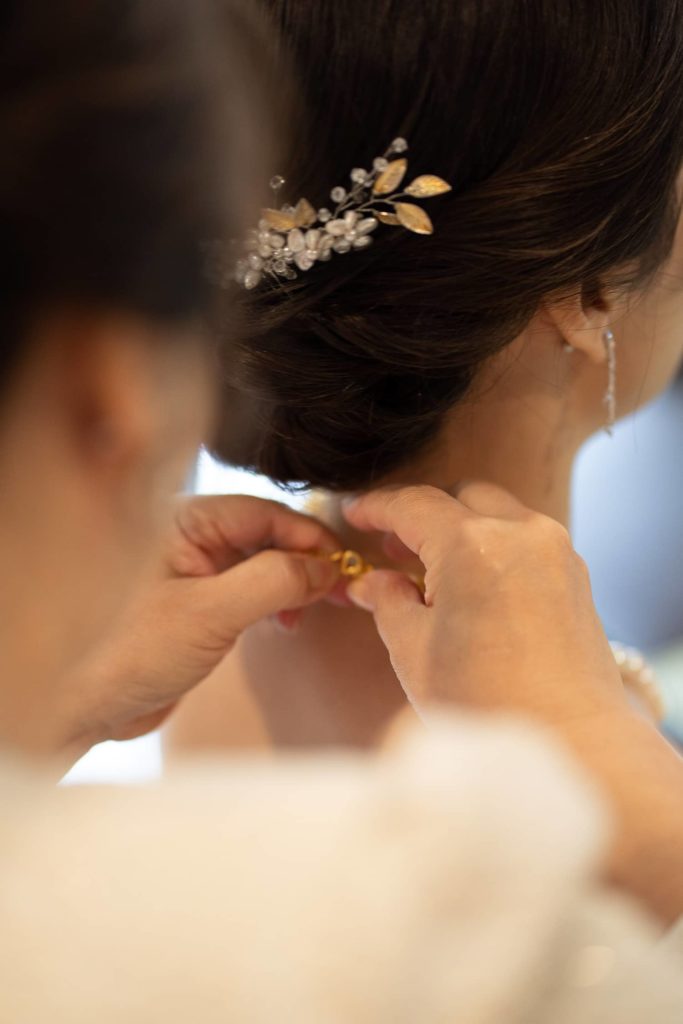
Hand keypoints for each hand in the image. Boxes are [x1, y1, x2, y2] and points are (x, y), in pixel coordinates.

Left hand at [66, 495, 339, 756]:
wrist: (90, 707)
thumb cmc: (130, 653)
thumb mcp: (210, 614)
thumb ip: (272, 581)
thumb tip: (326, 567)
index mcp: (182, 519)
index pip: (263, 512)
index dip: (309, 537)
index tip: (344, 565)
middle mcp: (188, 534)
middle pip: (267, 533)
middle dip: (306, 560)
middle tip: (341, 591)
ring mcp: (194, 567)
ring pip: (262, 560)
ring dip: (294, 582)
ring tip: (311, 611)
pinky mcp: (199, 599)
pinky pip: (250, 586)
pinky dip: (276, 599)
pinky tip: (286, 620)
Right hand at [344, 482, 628, 727]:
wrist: (573, 741)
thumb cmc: (487, 703)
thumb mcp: (415, 652)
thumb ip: (388, 602)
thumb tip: (372, 582)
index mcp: (471, 546)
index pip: (413, 505)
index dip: (377, 507)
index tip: (355, 513)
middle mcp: (519, 532)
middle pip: (459, 496)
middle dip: (423, 514)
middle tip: (391, 547)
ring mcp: (554, 550)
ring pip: (496, 511)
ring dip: (460, 527)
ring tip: (429, 571)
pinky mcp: (574, 573)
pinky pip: (523, 537)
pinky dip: (492, 545)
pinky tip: (470, 585)